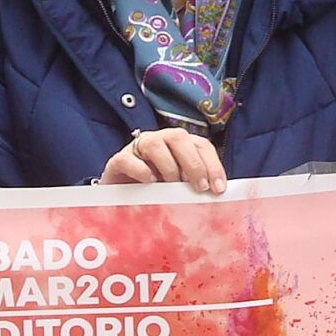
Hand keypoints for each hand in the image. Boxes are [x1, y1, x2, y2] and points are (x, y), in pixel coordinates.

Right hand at [99, 129, 226, 193]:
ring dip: (168, 166)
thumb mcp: (180, 188)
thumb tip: (215, 196)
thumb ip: (195, 186)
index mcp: (180, 145)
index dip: (213, 165)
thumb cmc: (156, 192)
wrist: (122, 198)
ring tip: (171, 186)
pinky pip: (126, 158)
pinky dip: (140, 169)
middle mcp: (161, 141)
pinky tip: (149, 182)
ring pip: (154, 143)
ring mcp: (137, 148)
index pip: (201, 146)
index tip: (218, 189)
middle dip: (193, 163)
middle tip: (199, 188)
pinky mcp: (117, 161)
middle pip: (179, 137)